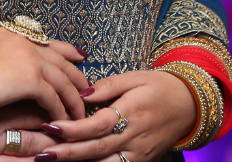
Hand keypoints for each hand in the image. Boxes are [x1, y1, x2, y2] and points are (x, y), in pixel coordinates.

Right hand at [0, 30, 89, 119]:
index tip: (79, 56)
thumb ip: (2, 56)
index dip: (66, 50)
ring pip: (62, 80)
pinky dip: (61, 111)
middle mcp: (25, 42)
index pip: (47, 41)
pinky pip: (54, 98)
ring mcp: (30, 59)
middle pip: (61, 60)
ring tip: (81, 114)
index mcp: (14, 34)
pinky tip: (64, 122)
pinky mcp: (31, 79)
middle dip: (77, 76)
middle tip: (88, 89)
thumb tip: (9, 67)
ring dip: (73, 99)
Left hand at [20, 69, 196, 161]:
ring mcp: (138, 154)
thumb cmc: (158, 86)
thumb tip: (81, 93)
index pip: (96, 125)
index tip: (50, 125)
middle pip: (96, 149)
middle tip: (42, 153)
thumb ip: (107, 86)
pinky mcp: (142, 161)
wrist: (190, 105)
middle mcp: (133, 138)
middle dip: (68, 153)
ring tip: (53, 161)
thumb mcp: (134, 77)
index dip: (72, 128)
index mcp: (130, 113)